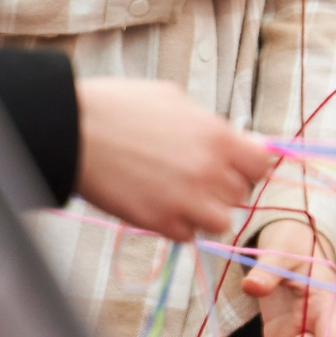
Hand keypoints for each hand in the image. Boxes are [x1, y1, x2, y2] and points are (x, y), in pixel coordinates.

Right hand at [73, 77, 272, 241]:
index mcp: (217, 135)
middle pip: (241, 195)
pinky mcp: (157, 221)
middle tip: (200, 180)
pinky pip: (187, 236)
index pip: (261, 165)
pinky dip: (179, 226)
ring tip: (184, 198)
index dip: (249, 167)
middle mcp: (208, 169)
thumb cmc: (121, 107)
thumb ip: (208, 125)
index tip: (235, 165)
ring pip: (221, 221)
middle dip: (225, 188)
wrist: (74, 130)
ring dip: (206, 212)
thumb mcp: (176, 100)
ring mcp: (184, 198)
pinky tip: (162, 207)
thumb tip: (232, 140)